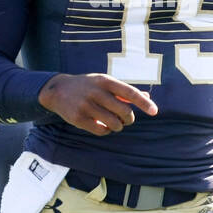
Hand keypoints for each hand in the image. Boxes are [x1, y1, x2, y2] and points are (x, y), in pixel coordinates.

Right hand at [37, 73, 157, 134]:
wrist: (57, 89)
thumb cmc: (88, 86)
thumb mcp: (105, 83)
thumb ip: (125, 91)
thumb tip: (147, 97)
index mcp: (105, 81)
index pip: (129, 92)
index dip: (143, 103)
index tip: (154, 112)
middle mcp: (95, 92)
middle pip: (124, 112)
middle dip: (129, 119)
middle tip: (126, 120)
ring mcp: (85, 105)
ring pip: (113, 124)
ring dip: (118, 127)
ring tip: (115, 124)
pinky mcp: (78, 118)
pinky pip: (101, 131)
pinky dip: (106, 131)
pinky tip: (103, 126)